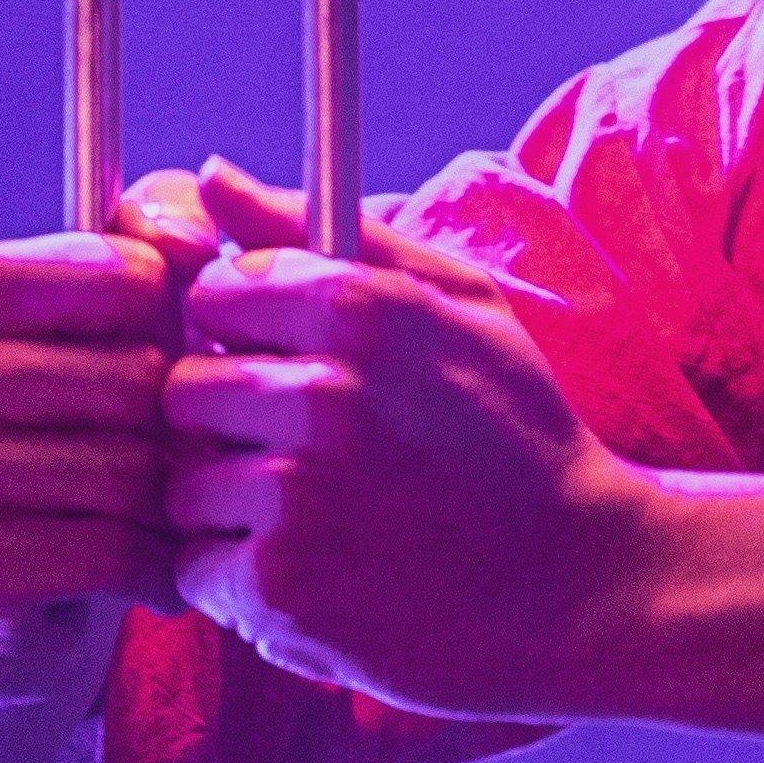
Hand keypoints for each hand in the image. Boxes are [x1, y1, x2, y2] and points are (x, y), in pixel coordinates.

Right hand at [0, 206, 197, 694]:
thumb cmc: (72, 414)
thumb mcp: (114, 305)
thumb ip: (160, 228)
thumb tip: (189, 248)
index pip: (130, 277)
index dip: (176, 326)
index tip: (158, 356)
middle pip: (135, 381)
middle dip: (182, 425)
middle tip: (179, 450)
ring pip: (127, 472)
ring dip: (176, 502)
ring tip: (168, 509)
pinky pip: (109, 552)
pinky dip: (156, 565)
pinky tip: (148, 564)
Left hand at [163, 208, 640, 713]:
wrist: (580, 585)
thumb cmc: (518, 437)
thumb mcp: (459, 305)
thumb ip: (327, 233)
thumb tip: (210, 176)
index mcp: (356, 310)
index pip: (212, 296)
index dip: (249, 337)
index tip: (300, 372)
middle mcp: (318, 394)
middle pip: (183, 391)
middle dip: (231, 424)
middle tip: (316, 459)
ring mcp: (294, 495)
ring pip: (183, 485)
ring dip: (235, 509)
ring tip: (327, 523)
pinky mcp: (279, 586)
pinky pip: (195, 570)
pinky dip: (243, 583)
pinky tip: (321, 578)